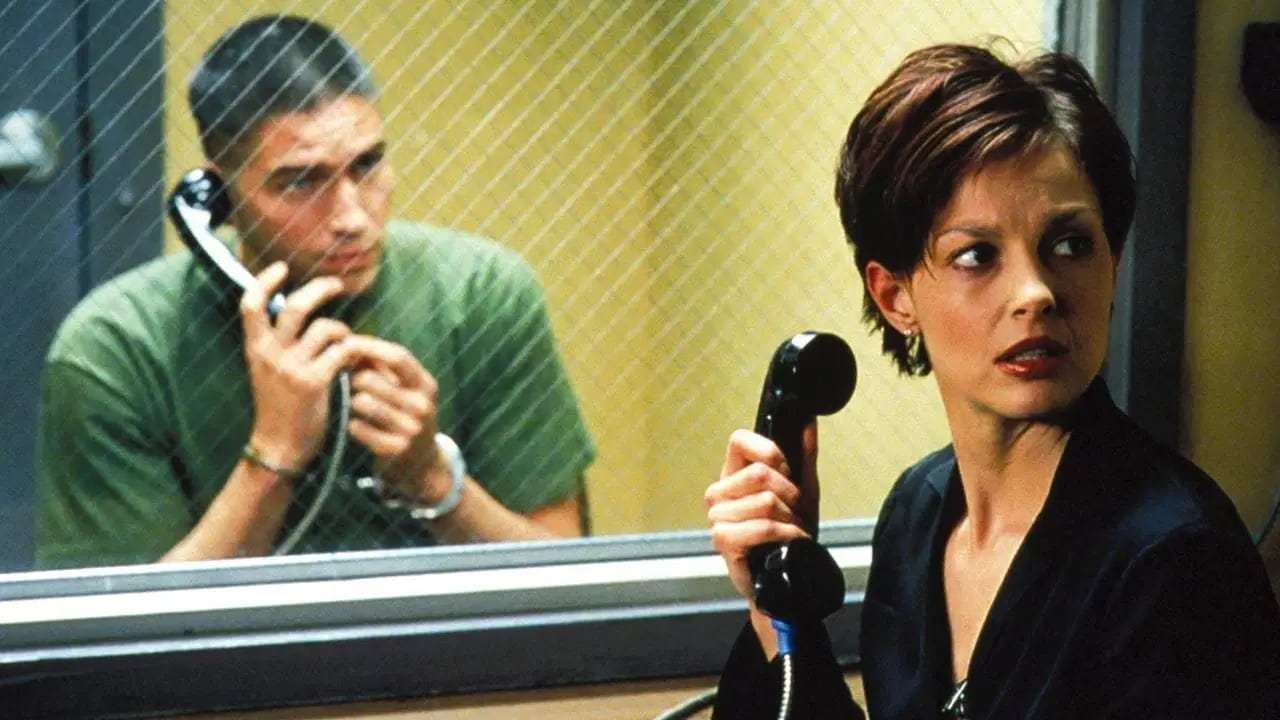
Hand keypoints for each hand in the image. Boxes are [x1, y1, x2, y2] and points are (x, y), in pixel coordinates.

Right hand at [241, 262, 356, 471]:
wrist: (279, 447)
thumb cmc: (278, 408)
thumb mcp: (266, 372)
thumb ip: (275, 344)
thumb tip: (294, 312)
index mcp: (255, 349)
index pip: (251, 305)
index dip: (264, 281)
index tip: (281, 268)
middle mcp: (270, 354)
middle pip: (295, 307)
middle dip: (320, 290)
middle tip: (337, 286)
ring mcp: (292, 367)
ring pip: (326, 328)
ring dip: (343, 331)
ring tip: (347, 343)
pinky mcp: (314, 382)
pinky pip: (342, 352)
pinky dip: (353, 352)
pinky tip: (353, 363)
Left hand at [342, 336, 445, 501]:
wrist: (423, 465)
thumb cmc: (405, 417)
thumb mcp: (407, 391)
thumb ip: (383, 368)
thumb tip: (350, 343)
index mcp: (426, 385)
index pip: (397, 356)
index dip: (369, 346)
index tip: (346, 342)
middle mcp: (422, 405)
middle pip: (371, 378)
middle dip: (354, 377)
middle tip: (351, 383)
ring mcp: (411, 428)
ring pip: (362, 401)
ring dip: (353, 402)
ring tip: (358, 407)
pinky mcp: (396, 449)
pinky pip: (357, 427)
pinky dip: (352, 425)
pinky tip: (358, 427)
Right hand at [705, 423, 819, 602]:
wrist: (787, 578)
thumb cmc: (788, 535)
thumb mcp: (803, 491)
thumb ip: (804, 456)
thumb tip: (808, 423)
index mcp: (734, 474)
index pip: (739, 440)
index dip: (769, 451)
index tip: (787, 472)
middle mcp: (720, 492)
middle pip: (759, 472)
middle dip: (790, 493)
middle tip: (796, 510)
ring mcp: (718, 517)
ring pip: (765, 500)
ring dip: (791, 518)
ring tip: (793, 529)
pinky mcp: (724, 540)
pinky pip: (762, 526)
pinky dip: (786, 533)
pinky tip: (790, 541)